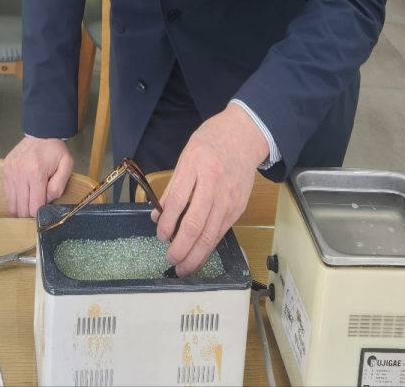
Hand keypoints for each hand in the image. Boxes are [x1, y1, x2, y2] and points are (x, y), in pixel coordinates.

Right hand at [4, 136, 73, 217]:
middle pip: (21, 209)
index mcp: (36, 173)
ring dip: (20, 208)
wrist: (41, 132)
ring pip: (11, 204)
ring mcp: (10, 171)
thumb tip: (46, 200)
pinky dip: (14, 199)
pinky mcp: (5, 169)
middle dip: (29, 214)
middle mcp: (20, 173)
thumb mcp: (66, 165)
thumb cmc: (56, 151)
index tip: (44, 211)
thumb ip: (59, 185)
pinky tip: (22, 196)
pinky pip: (6, 193)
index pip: (34, 207)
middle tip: (37, 209)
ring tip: (29, 203)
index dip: (39, 214)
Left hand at [152, 104, 267, 275]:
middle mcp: (214, 184)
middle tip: (170, 260)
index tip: (160, 235)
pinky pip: (222, 232)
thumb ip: (173, 186)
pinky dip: (210, 248)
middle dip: (181, 248)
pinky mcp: (238, 207)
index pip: (177, 201)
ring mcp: (229, 198)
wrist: (245, 135)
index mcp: (195, 166)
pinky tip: (200, 257)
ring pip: (211, 234)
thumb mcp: (186, 155)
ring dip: (196, 255)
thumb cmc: (212, 141)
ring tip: (183, 268)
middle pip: (196, 224)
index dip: (167, 223)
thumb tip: (158, 215)